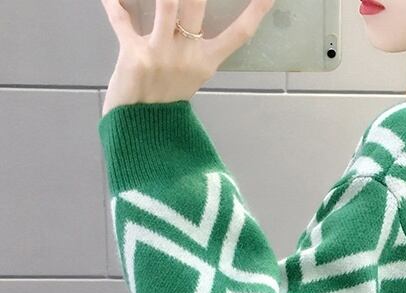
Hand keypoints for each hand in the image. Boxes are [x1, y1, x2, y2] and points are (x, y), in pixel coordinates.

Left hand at [100, 0, 274, 115]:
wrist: (141, 130)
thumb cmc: (166, 100)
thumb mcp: (190, 75)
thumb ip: (193, 47)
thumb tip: (191, 17)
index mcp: (205, 62)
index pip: (238, 35)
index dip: (255, 12)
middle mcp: (186, 55)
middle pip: (197, 6)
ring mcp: (161, 54)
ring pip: (166, 6)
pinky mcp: (133, 54)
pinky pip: (120, 19)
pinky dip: (113, 4)